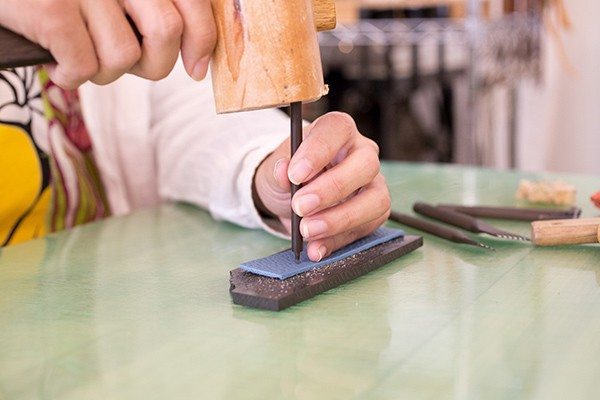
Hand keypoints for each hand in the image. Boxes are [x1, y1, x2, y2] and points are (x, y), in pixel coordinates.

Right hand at [0, 0, 215, 87]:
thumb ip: (150, 10)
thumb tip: (195, 56)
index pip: (191, 2)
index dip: (202, 40)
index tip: (196, 67)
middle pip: (166, 32)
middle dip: (152, 63)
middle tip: (125, 62)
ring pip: (124, 56)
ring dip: (102, 70)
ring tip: (78, 53)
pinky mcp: (52, 9)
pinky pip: (85, 67)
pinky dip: (70, 76)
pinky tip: (56, 62)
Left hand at [254, 112, 390, 261]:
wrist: (292, 197)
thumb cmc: (290, 175)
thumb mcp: (276, 169)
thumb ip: (279, 170)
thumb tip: (283, 171)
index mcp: (337, 131)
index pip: (337, 129)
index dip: (318, 151)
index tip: (295, 174)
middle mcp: (362, 153)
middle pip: (365, 165)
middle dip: (332, 189)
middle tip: (301, 206)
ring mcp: (373, 183)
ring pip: (375, 200)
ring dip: (339, 219)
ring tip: (307, 231)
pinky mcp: (374, 212)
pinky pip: (366, 228)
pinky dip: (338, 241)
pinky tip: (316, 248)